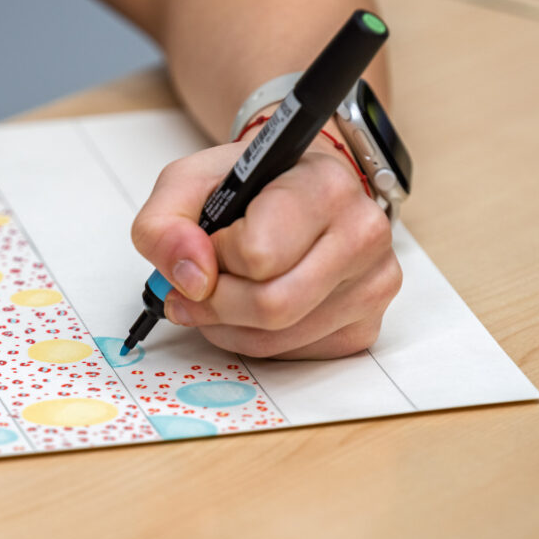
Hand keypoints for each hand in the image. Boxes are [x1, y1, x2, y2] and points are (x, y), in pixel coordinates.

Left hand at [131, 135, 401, 358]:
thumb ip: (165, 224)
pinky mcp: (366, 325)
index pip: (258, 253)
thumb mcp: (188, 183)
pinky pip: (296, 355)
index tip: (211, 240)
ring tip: (219, 295)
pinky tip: (251, 310)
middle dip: (217, 303)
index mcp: (325, 186)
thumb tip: (190, 279)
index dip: (216, 254)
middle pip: (272, 306)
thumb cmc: (251, 185)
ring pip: (279, 338)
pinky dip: (257, 341)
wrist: (297, 187)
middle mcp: (363, 234)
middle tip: (197, 287)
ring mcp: (373, 284)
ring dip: (230, 326)